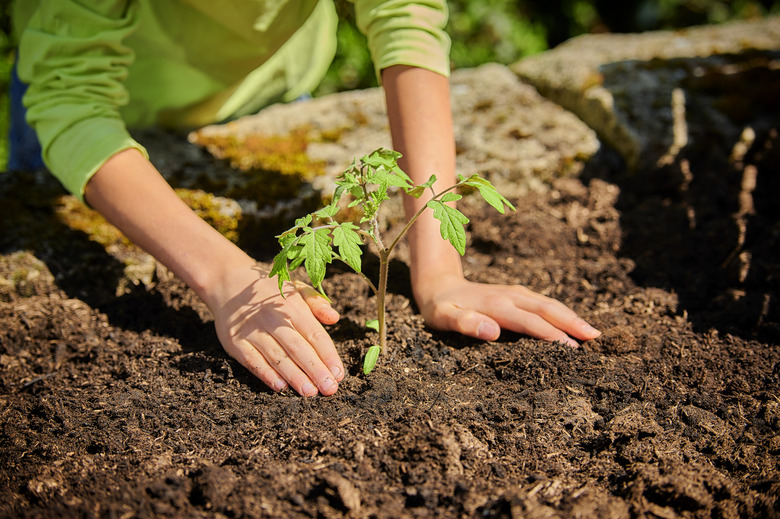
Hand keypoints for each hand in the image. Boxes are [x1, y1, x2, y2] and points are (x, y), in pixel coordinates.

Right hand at [207, 263, 343, 396]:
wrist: (228, 280)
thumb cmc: (269, 290)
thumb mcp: (295, 288)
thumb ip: (316, 303)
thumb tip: (334, 318)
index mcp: (292, 306)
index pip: (315, 334)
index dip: (328, 355)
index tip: (339, 374)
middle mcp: (273, 319)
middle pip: (298, 349)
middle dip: (315, 371)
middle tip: (329, 389)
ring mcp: (252, 330)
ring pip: (277, 357)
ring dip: (295, 377)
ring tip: (310, 393)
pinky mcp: (234, 341)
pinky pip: (253, 361)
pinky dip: (266, 374)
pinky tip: (280, 387)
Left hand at [413, 273, 600, 346]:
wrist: (438, 285)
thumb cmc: (440, 308)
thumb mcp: (443, 318)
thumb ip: (465, 323)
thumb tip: (492, 331)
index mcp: (496, 305)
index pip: (530, 322)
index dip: (552, 335)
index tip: (573, 349)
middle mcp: (510, 296)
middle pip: (547, 309)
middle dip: (572, 323)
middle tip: (596, 338)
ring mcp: (515, 293)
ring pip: (548, 304)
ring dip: (571, 316)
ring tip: (592, 333)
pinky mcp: (516, 295)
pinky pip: (543, 303)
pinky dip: (561, 312)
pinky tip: (570, 322)